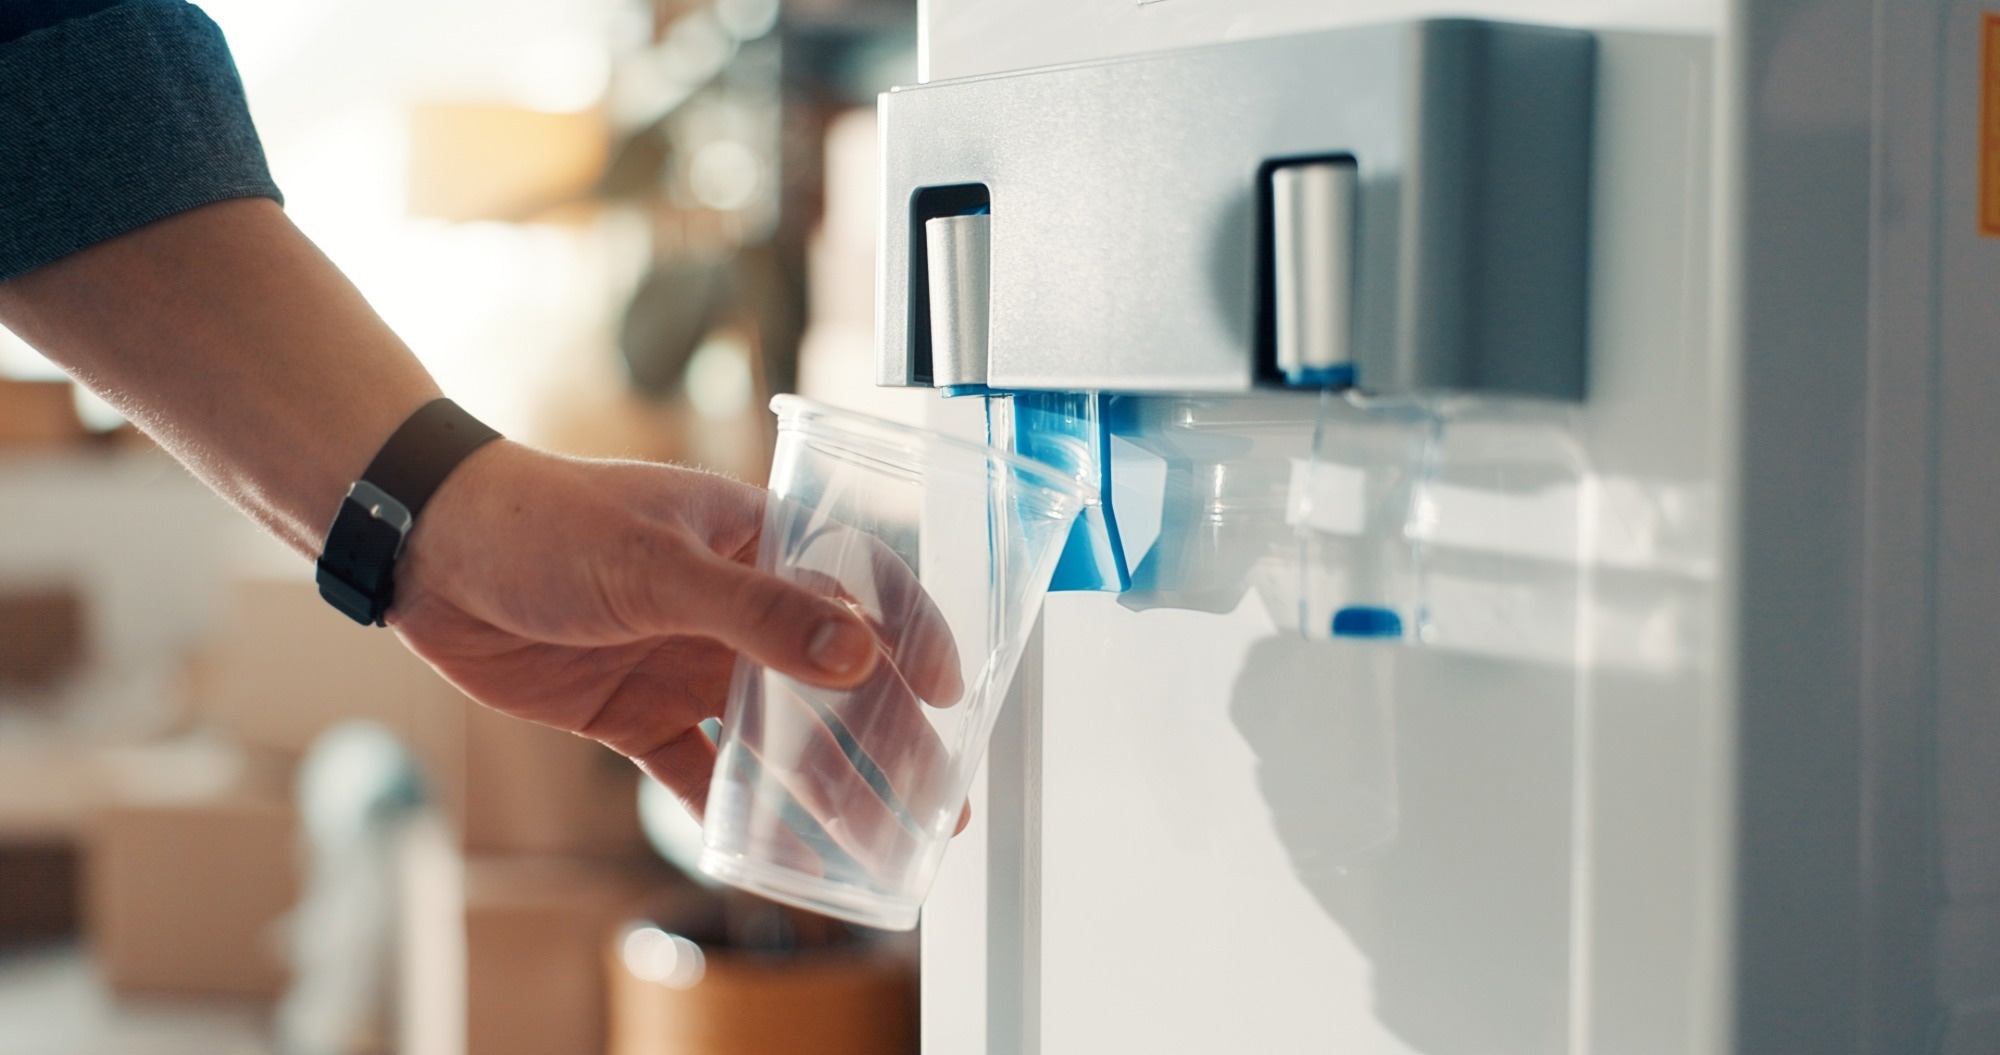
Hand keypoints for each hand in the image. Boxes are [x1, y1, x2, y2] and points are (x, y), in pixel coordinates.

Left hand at [387, 440, 905, 816]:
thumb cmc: (539, 522)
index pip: (862, 586)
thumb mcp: (655, 563)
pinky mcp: (636, 714)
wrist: (430, 553)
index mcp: (754, 542)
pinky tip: (768, 848)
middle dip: (888, 737)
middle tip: (933, 799)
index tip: (951, 695)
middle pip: (832, 678)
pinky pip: (699, 771)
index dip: (914, 638)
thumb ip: (757, 611)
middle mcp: (733, 605)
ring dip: (826, 785)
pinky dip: (733, 810)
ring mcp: (686, 662)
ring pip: (777, 735)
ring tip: (876, 838)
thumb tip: (857, 657)